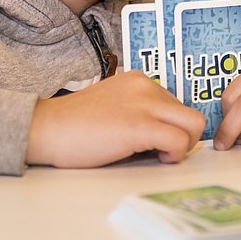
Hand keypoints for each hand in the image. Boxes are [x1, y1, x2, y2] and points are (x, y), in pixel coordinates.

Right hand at [25, 71, 205, 167]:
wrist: (47, 128)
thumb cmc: (74, 125)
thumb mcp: (114, 106)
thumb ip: (139, 112)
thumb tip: (164, 135)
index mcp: (139, 81)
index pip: (176, 105)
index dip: (171, 127)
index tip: (156, 142)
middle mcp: (146, 87)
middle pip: (190, 114)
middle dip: (184, 137)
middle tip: (162, 152)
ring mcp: (144, 104)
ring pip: (193, 125)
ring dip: (183, 146)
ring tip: (157, 155)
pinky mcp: (140, 126)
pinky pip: (179, 141)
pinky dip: (174, 155)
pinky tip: (154, 158)